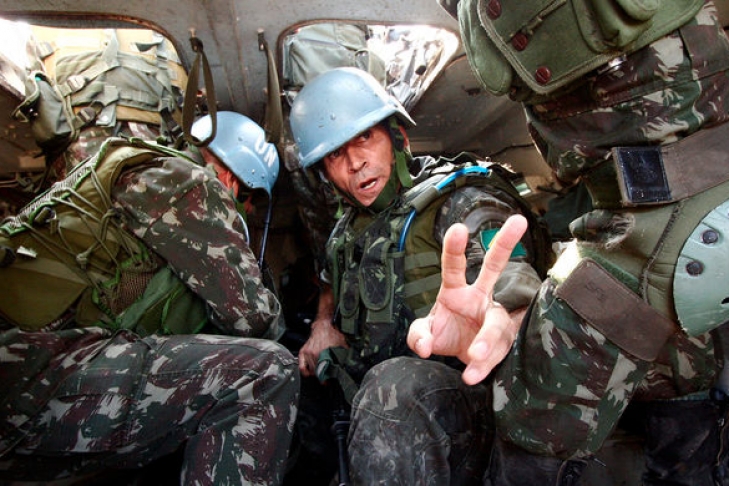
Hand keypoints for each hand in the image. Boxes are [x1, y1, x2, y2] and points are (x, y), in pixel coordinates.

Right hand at [298, 317, 347, 376]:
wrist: (324, 325)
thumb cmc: (332, 333)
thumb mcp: (342, 345)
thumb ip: (344, 356)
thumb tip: (349, 364)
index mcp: (323, 353)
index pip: (324, 371)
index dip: (327, 378)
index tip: (329, 380)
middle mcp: (314, 354)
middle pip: (317, 372)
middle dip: (322, 377)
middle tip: (326, 379)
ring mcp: (308, 353)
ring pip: (310, 370)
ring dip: (315, 374)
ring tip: (320, 375)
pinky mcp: (303, 351)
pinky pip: (301, 365)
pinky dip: (305, 371)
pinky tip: (309, 373)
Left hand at [407, 214, 528, 384]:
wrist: (465, 357)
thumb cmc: (446, 334)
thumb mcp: (425, 334)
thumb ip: (418, 336)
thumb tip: (424, 346)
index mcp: (455, 290)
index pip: (454, 266)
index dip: (455, 248)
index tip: (458, 228)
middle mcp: (479, 297)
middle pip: (494, 266)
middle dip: (505, 243)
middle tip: (519, 221)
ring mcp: (494, 318)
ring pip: (495, 324)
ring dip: (485, 341)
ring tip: (473, 356)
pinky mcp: (503, 342)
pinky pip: (495, 353)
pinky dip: (481, 366)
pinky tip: (471, 375)